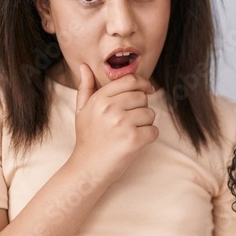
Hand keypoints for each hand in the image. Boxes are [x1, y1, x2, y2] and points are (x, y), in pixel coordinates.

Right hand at [69, 64, 158, 184]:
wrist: (88, 168)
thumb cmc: (87, 139)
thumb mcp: (82, 111)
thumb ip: (85, 88)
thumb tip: (84, 67)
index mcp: (100, 99)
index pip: (130, 80)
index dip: (143, 83)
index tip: (148, 89)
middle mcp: (110, 108)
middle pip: (142, 97)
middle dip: (141, 108)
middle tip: (129, 122)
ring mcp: (122, 123)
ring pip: (150, 114)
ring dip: (145, 124)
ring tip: (129, 133)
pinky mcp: (133, 139)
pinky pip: (154, 130)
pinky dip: (149, 137)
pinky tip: (135, 143)